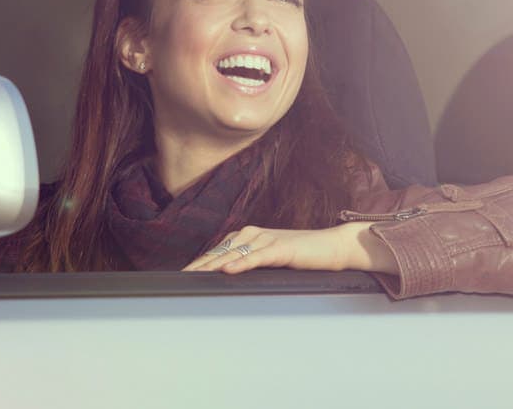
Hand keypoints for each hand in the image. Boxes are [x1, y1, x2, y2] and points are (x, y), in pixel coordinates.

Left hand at [180, 223, 399, 274]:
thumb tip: (228, 276)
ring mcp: (267, 239)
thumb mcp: (270, 259)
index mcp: (249, 236)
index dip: (199, 262)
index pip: (218, 250)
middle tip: (181, 277)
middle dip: (199, 265)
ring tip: (195, 275)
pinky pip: (257, 256)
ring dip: (213, 264)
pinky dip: (241, 263)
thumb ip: (251, 263)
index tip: (182, 274)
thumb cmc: (301, 255)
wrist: (331, 246)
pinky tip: (228, 270)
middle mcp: (253, 234)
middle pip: (220, 251)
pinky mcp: (281, 248)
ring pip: (234, 253)